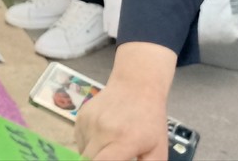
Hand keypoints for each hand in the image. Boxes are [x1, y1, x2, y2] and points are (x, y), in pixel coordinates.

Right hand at [76, 44, 175, 159]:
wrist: (136, 84)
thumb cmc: (150, 120)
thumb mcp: (157, 150)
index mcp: (124, 140)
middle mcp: (103, 130)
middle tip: (113, 157)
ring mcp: (89, 122)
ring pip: (83, 154)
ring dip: (94, 157)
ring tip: (111, 148)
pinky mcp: (80, 117)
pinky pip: (80, 142)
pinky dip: (89, 146)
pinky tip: (103, 137)